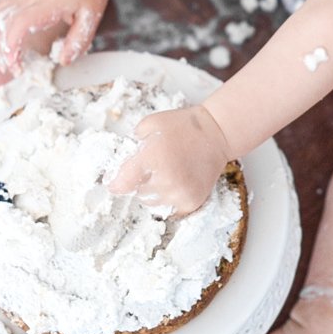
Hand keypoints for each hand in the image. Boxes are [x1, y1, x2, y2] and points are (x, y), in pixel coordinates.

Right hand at [0, 0, 112, 74]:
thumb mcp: (92, 15)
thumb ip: (78, 39)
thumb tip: (63, 61)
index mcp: (49, 3)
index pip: (19, 23)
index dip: (12, 46)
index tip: (16, 66)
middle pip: (2, 24)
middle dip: (1, 51)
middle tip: (12, 70)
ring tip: (4, 61)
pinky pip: (0, 11)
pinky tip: (0, 42)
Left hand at [111, 105, 232, 217]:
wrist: (217, 133)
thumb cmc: (183, 126)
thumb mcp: (150, 124)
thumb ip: (132, 144)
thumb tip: (122, 164)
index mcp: (152, 158)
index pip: (121, 184)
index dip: (116, 184)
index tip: (115, 183)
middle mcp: (167, 179)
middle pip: (137, 194)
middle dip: (140, 183)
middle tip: (152, 170)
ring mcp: (181, 192)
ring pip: (153, 203)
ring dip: (154, 192)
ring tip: (166, 175)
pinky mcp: (193, 201)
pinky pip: (171, 209)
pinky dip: (170, 199)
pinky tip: (177, 184)